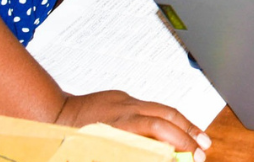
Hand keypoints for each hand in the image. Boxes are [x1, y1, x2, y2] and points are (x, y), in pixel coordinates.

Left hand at [56, 90, 208, 154]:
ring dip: (182, 124)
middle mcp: (127, 108)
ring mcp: (125, 100)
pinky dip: (165, 119)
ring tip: (197, 138)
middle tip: (204, 149)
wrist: (49, 112)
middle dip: (190, 132)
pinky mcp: (121, 98)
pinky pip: (149, 107)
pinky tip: (171, 130)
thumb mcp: (100, 149)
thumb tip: (156, 155)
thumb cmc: (67, 137)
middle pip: (168, 115)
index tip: (193, 154)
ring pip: (162, 108)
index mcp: (121, 122)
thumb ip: (131, 151)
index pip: (159, 128)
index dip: (180, 141)